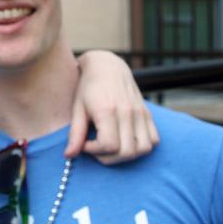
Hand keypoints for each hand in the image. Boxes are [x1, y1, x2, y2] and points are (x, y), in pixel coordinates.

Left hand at [64, 50, 159, 164]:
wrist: (107, 66)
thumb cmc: (88, 87)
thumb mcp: (77, 109)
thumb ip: (75, 134)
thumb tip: (69, 156)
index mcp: (107, 110)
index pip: (109, 145)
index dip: (94, 151)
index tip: (85, 144)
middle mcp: (127, 112)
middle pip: (126, 152)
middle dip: (108, 157)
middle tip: (95, 148)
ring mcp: (140, 113)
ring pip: (142, 149)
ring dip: (125, 155)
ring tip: (110, 147)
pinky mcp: (148, 113)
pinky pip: (154, 140)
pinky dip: (140, 147)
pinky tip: (124, 140)